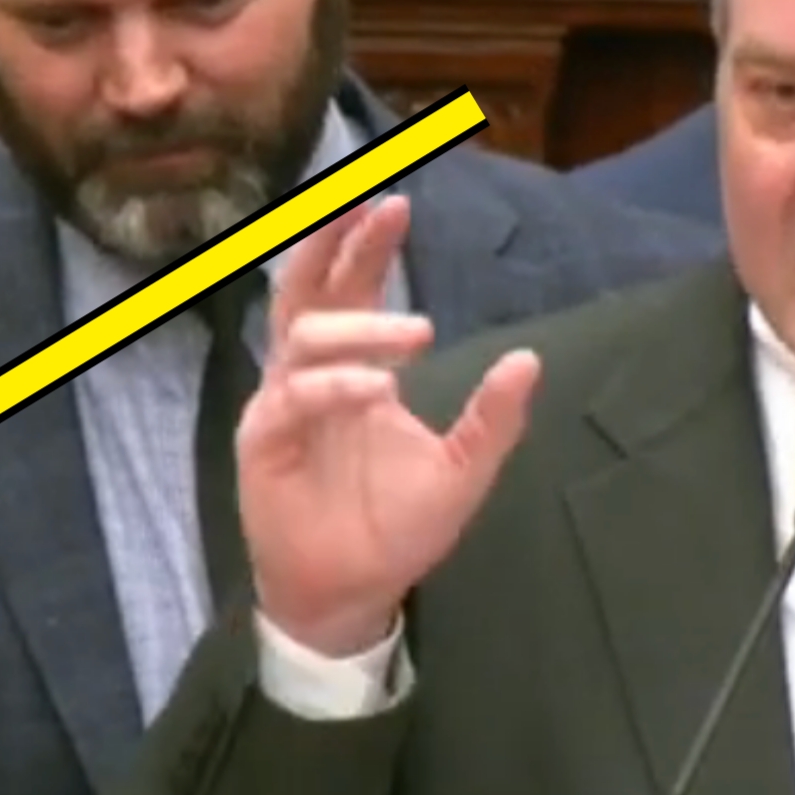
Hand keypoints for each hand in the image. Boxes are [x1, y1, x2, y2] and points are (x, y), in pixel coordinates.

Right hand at [237, 194, 538, 655]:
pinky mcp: (264, 443)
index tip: (397, 201)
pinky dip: (335, 385)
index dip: (366, 244)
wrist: (354, 593)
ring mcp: (282, 406)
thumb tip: (529, 359)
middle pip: (311, 289)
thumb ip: (492, 419)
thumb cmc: (397, 529)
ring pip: (302, 336)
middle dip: (341, 243)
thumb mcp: (463, 471)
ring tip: (419, 334)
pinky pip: (293, 399)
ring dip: (359, 326)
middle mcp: (309, 375)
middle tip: (382, 206)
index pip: (352, 289)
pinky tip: (378, 388)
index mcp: (352, 368)